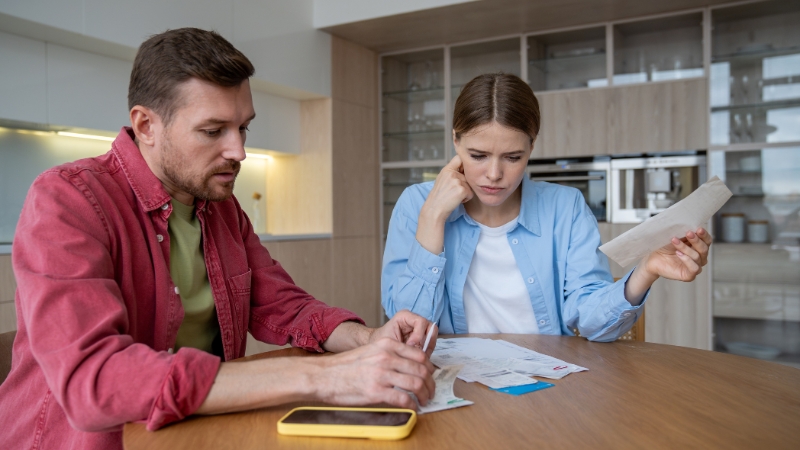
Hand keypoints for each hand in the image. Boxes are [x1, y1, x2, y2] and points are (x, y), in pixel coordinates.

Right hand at [313, 338, 435, 408]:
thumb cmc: (345, 366)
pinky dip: (412, 405)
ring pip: (416, 384)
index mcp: (387, 345)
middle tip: (430, 392)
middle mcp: (386, 357)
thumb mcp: (371, 351)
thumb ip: (390, 355)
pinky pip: (403, 398)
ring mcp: (381, 374)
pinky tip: (413, 408)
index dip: (430, 368)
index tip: (430, 377)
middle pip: (422, 370)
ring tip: (424, 401)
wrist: (324, 376)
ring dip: (424, 395)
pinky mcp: (376, 391)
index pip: (420, 355)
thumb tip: (410, 367)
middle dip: (430, 384)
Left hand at [371, 310, 438, 356]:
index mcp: (405, 316)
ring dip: (427, 349)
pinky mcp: (421, 340)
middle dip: (427, 343)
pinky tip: (417, 359)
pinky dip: (425, 353)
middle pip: (431, 329)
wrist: (375, 348)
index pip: (420, 322)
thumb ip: (403, 345)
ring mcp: (419, 330)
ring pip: (432, 338)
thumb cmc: (379, 343)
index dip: (419, 335)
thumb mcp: (389, 343)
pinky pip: (429, 346)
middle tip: (418, 354)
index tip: (411, 346)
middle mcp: (414, 321)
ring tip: (417, 358)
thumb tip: (418, 353)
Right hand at [420, 155, 473, 221]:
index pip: (459, 158)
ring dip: (465, 192)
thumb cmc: (439, 196)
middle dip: (464, 184)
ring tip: (453, 196)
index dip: (464, 163)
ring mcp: (457, 181)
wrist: (434, 209)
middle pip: (467, 175)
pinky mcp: (462, 190)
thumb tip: (464, 166)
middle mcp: (452, 173)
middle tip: (453, 191)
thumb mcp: (442, 179)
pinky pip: (470, 193)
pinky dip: (465, 199)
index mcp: (446, 169)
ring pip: (469, 185)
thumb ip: (452, 172)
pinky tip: (456, 200)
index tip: (463, 170)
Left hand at [642, 227, 712, 281]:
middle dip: (696, 240)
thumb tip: (691, 224)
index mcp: (697, 246)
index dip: (704, 235)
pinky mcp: (689, 275)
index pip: (707, 240)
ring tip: (675, 241)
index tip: (698, 228)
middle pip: (704, 248)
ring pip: (697, 256)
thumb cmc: (663, 247)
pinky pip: (694, 268)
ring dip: (686, 248)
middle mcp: (699, 257)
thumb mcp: (675, 236)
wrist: (651, 258)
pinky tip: (678, 253)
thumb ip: (684, 232)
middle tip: (688, 233)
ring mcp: (695, 266)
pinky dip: (687, 259)